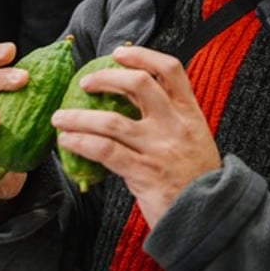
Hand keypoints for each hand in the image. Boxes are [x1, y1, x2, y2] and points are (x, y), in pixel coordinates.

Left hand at [51, 44, 220, 228]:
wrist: (209, 217)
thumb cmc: (195, 178)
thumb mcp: (192, 138)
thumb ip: (167, 117)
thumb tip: (127, 98)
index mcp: (189, 113)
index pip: (170, 70)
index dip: (142, 56)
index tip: (119, 53)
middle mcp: (175, 125)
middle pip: (139, 84)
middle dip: (105, 78)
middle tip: (84, 83)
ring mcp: (159, 148)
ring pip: (111, 121)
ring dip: (79, 117)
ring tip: (60, 118)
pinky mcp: (143, 173)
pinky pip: (104, 151)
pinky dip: (81, 142)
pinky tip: (67, 141)